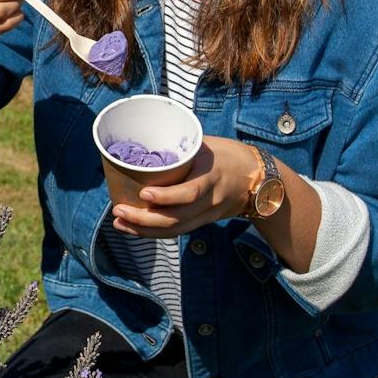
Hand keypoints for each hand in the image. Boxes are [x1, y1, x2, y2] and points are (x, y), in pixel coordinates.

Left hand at [110, 135, 254, 237]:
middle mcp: (210, 201)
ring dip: (143, 230)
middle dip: (144, 219)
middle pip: (176, 219)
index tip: (143, 192)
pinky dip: (153, 232)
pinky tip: (134, 228)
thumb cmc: (229, 154)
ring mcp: (206, 215)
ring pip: (174, 230)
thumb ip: (179, 149)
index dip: (166, 197)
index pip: (190, 193)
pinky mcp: (202, 221)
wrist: (259, 179)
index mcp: (212, 177)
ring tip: (119, 223)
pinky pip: (177, 231)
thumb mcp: (207, 145)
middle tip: (118, 210)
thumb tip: (143, 144)